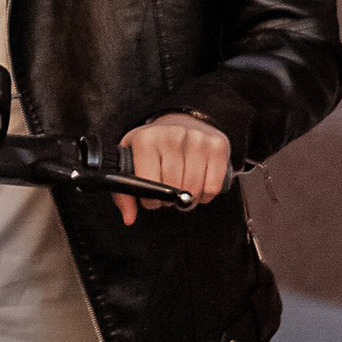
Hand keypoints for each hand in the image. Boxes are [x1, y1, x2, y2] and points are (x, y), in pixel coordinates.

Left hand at [114, 112, 230, 225]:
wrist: (181, 122)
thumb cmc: (154, 148)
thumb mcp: (131, 162)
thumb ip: (124, 193)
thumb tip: (129, 218)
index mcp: (146, 139)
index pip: (149, 184)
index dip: (151, 199)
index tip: (152, 198)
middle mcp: (173, 135)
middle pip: (174, 189)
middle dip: (169, 200)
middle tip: (168, 194)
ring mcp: (197, 139)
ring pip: (194, 190)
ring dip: (188, 199)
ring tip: (182, 189)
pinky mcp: (217, 146)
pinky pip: (213, 187)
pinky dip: (205, 194)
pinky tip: (198, 183)